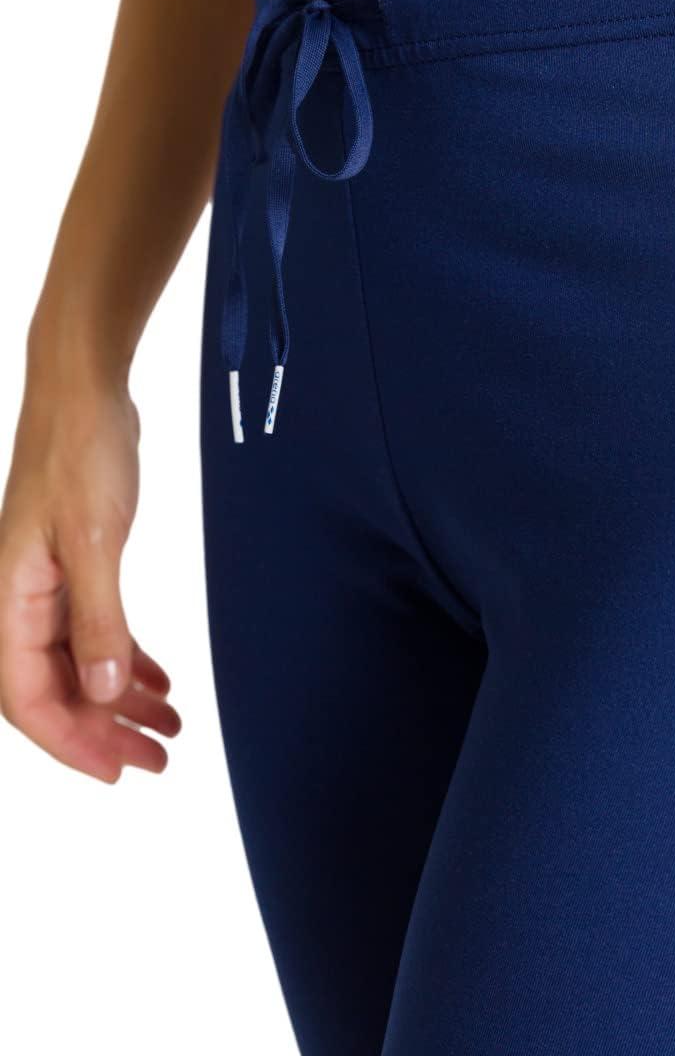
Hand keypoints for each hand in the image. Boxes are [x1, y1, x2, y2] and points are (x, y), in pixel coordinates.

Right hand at [0, 376, 179, 782]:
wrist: (85, 392)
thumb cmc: (81, 454)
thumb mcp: (96, 541)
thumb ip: (100, 619)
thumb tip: (104, 693)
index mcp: (10, 599)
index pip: (30, 697)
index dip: (72, 741)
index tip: (119, 770)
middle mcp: (19, 599)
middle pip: (56, 688)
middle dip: (105, 730)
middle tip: (158, 758)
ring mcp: (45, 584)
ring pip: (79, 662)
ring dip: (120, 698)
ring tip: (170, 726)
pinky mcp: (74, 565)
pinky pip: (94, 630)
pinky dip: (125, 658)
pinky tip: (159, 678)